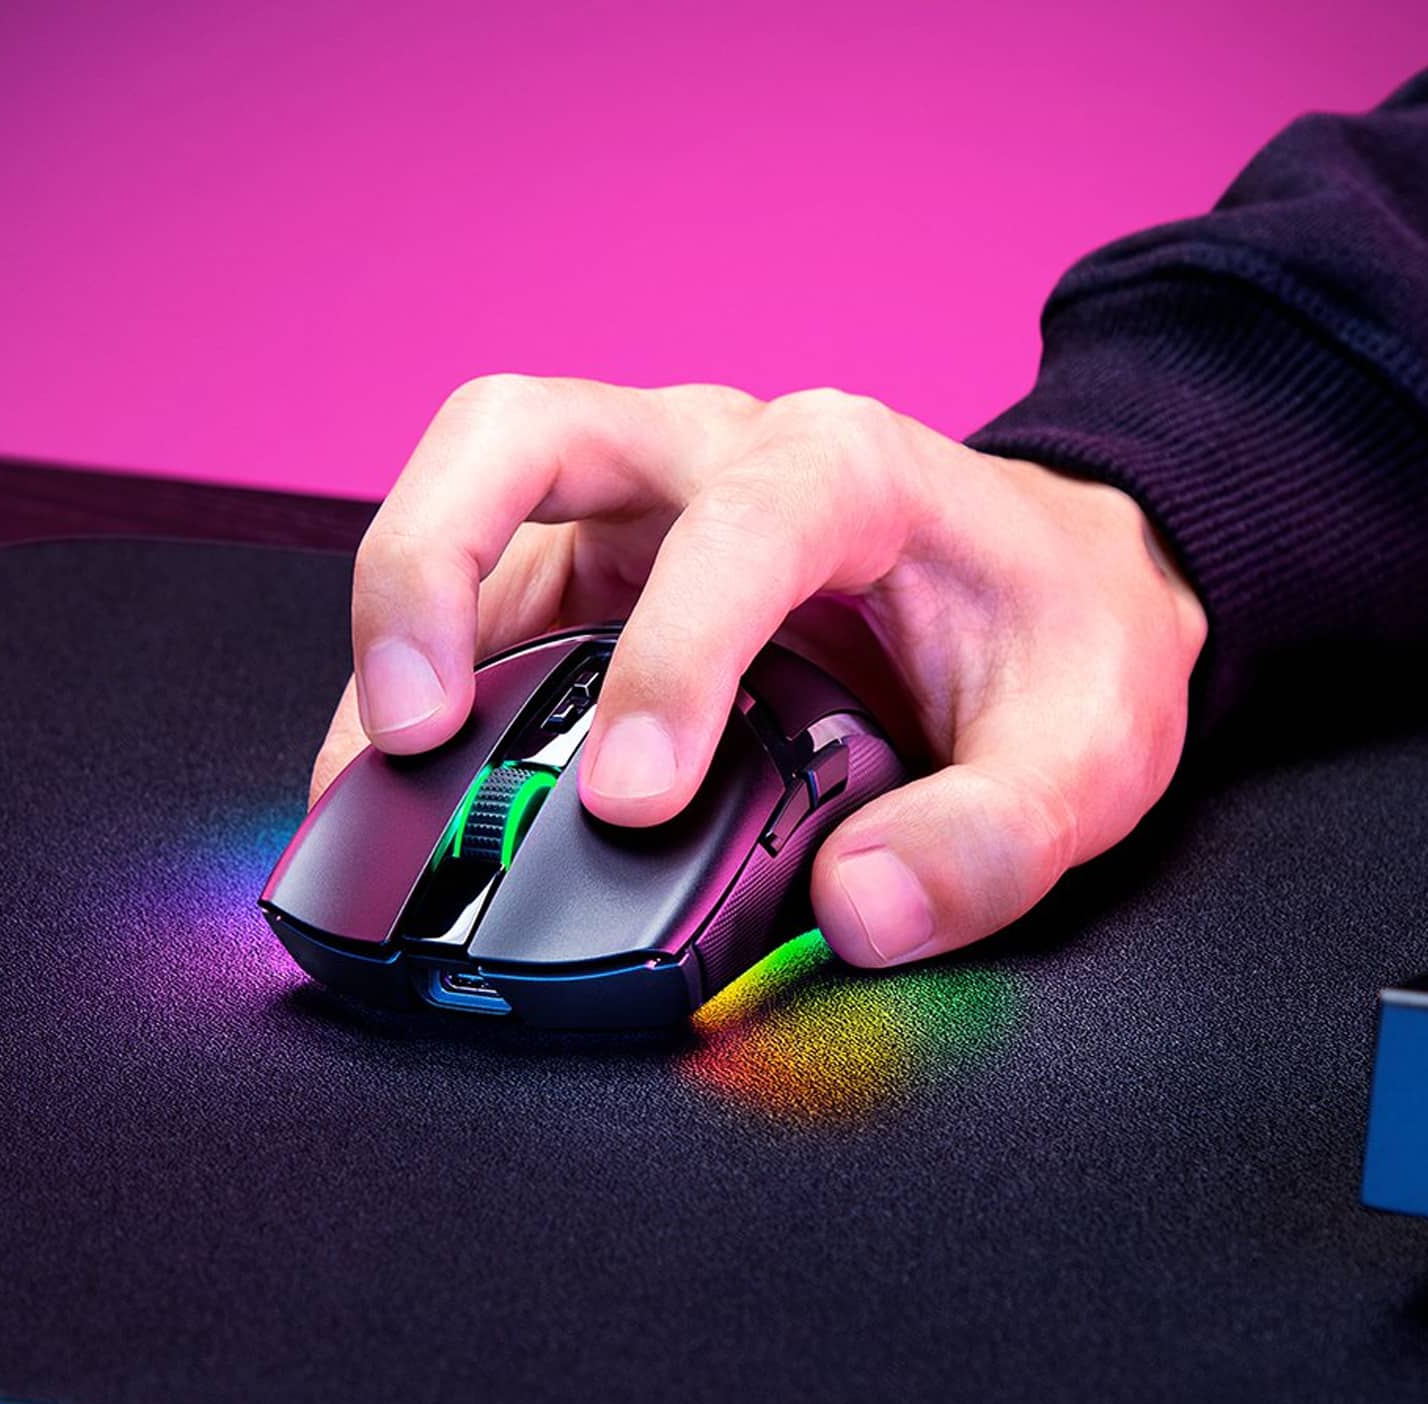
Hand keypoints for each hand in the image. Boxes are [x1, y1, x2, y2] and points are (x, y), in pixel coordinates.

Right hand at [313, 376, 1206, 966]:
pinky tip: (417, 773)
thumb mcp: (1084, 752)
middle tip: (414, 725)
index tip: (630, 802)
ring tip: (373, 783)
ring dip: (398, 633)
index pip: (733, 525)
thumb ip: (993, 840)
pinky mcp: (602, 572)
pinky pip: (485, 594)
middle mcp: (718, 458)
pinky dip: (427, 675)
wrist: (1052, 590)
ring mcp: (644, 506)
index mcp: (846, 471)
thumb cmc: (1060, 641)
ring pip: (469, 505)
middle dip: (429, 566)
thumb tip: (859, 913)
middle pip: (518, 438)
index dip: (667, 659)